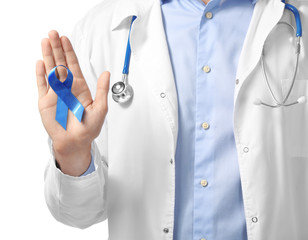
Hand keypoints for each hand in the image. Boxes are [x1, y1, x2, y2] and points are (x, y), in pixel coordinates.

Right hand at [36, 30, 109, 175]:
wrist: (75, 142)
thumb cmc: (88, 128)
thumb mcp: (100, 108)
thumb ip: (102, 90)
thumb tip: (107, 73)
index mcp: (80, 87)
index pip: (73, 65)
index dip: (69, 52)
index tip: (66, 39)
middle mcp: (67, 87)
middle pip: (60, 63)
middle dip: (57, 48)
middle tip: (53, 34)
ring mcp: (56, 93)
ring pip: (50, 70)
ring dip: (48, 56)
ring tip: (45, 42)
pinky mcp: (46, 101)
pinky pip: (42, 85)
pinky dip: (41, 74)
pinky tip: (40, 63)